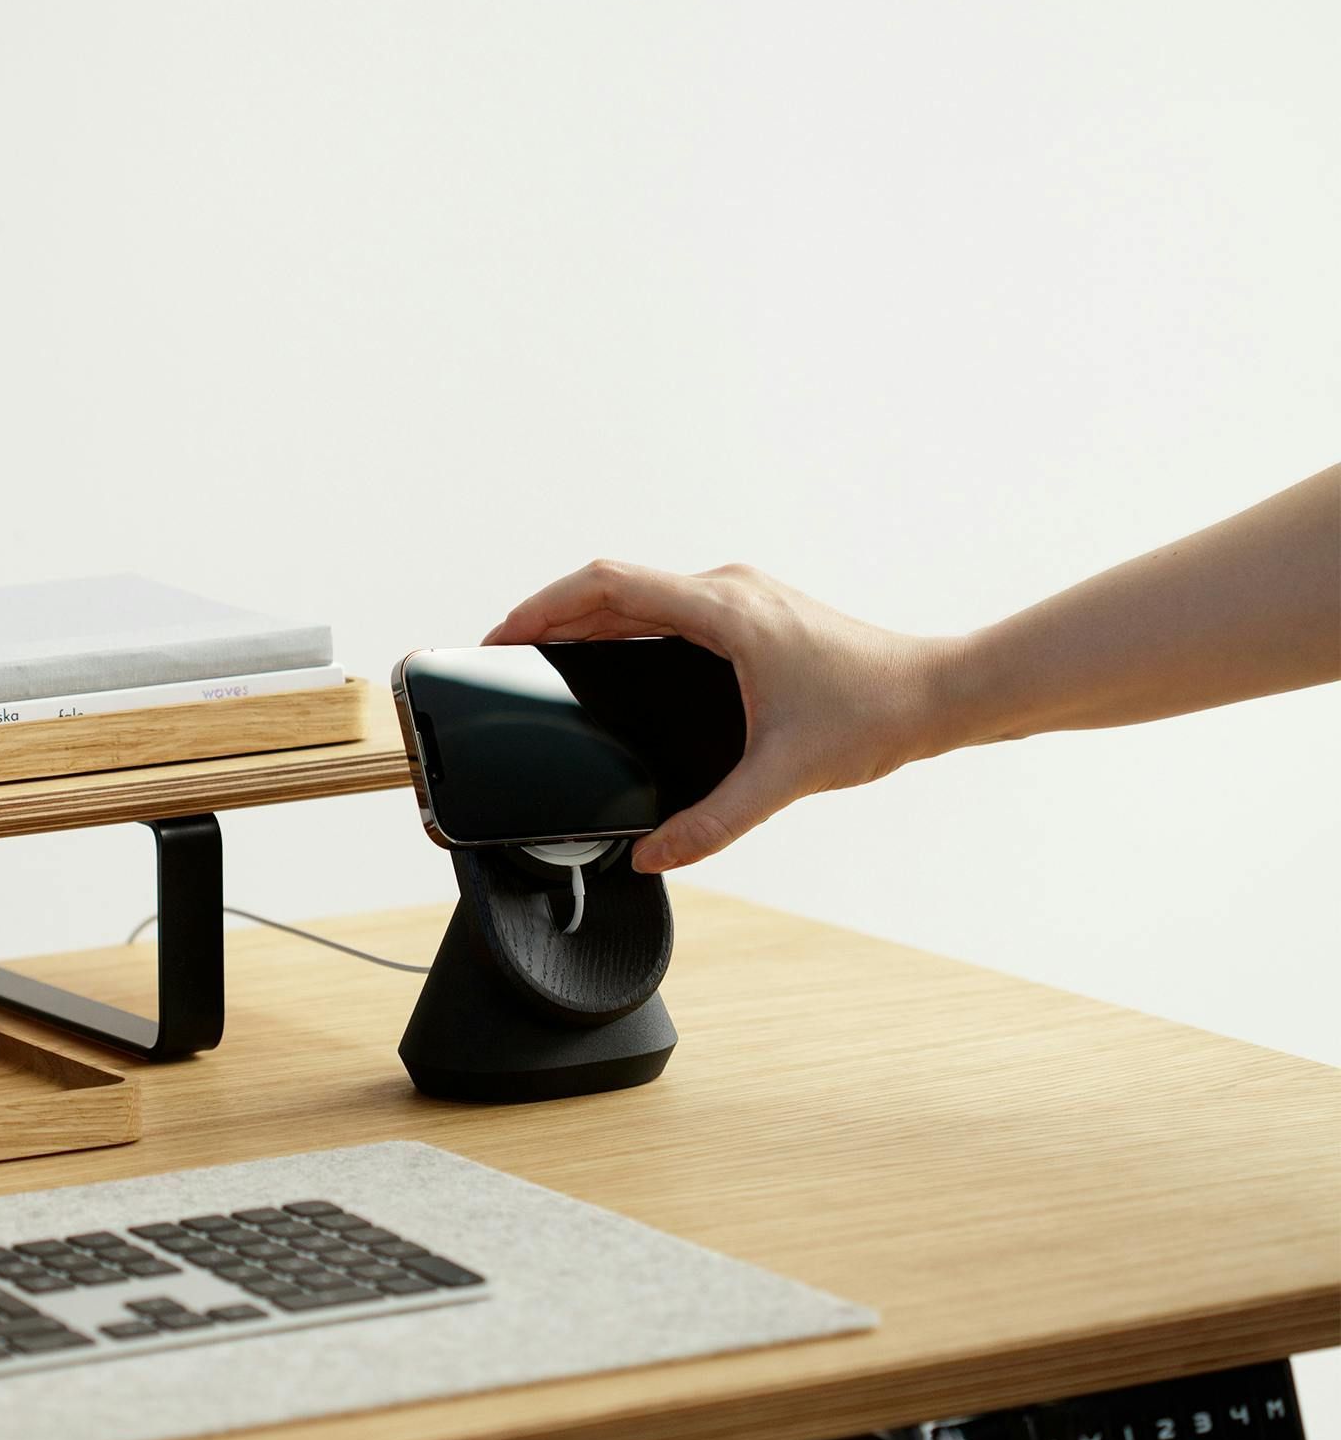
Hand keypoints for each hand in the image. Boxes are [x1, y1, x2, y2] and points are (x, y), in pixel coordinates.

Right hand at [484, 559, 949, 872]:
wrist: (936, 693)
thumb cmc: (873, 715)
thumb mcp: (783, 778)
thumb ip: (713, 823)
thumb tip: (654, 854)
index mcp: (725, 612)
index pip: (608, 585)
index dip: (543, 605)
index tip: (503, 634)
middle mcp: (729, 592)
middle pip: (613, 586)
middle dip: (552, 614)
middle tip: (505, 652)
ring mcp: (742, 598)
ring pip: (640, 593)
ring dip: (587, 617)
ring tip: (544, 653)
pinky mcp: (752, 613)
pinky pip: (667, 607)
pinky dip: (624, 624)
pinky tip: (610, 659)